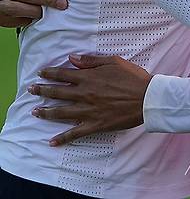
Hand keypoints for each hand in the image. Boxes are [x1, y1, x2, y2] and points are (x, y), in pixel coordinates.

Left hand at [28, 54, 151, 145]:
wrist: (146, 98)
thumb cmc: (133, 77)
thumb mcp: (114, 62)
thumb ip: (91, 61)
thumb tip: (72, 58)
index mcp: (89, 78)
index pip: (64, 74)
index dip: (51, 73)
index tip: (41, 73)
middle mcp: (85, 94)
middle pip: (58, 92)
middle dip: (42, 91)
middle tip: (31, 90)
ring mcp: (88, 111)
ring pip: (61, 112)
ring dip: (46, 112)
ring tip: (35, 112)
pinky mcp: (95, 124)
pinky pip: (75, 133)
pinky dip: (63, 138)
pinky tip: (52, 142)